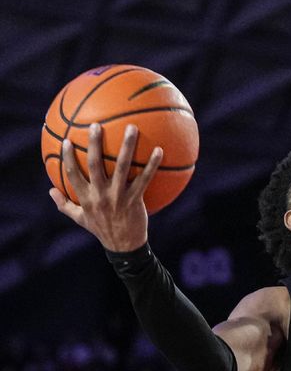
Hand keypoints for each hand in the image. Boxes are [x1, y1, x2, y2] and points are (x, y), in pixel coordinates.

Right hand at [49, 123, 162, 251]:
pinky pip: (145, 178)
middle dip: (94, 144)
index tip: (65, 140)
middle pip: (95, 165)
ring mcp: (119, 196)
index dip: (67, 157)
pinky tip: (159, 150)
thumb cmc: (101, 229)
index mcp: (86, 197)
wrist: (123, 246)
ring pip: (123, 167)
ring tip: (132, 128)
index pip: (72, 174)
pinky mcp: (136, 199)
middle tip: (95, 125)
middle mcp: (101, 194)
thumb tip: (50, 190)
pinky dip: (152, 164)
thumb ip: (64, 204)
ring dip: (127, 146)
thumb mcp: (80, 219)